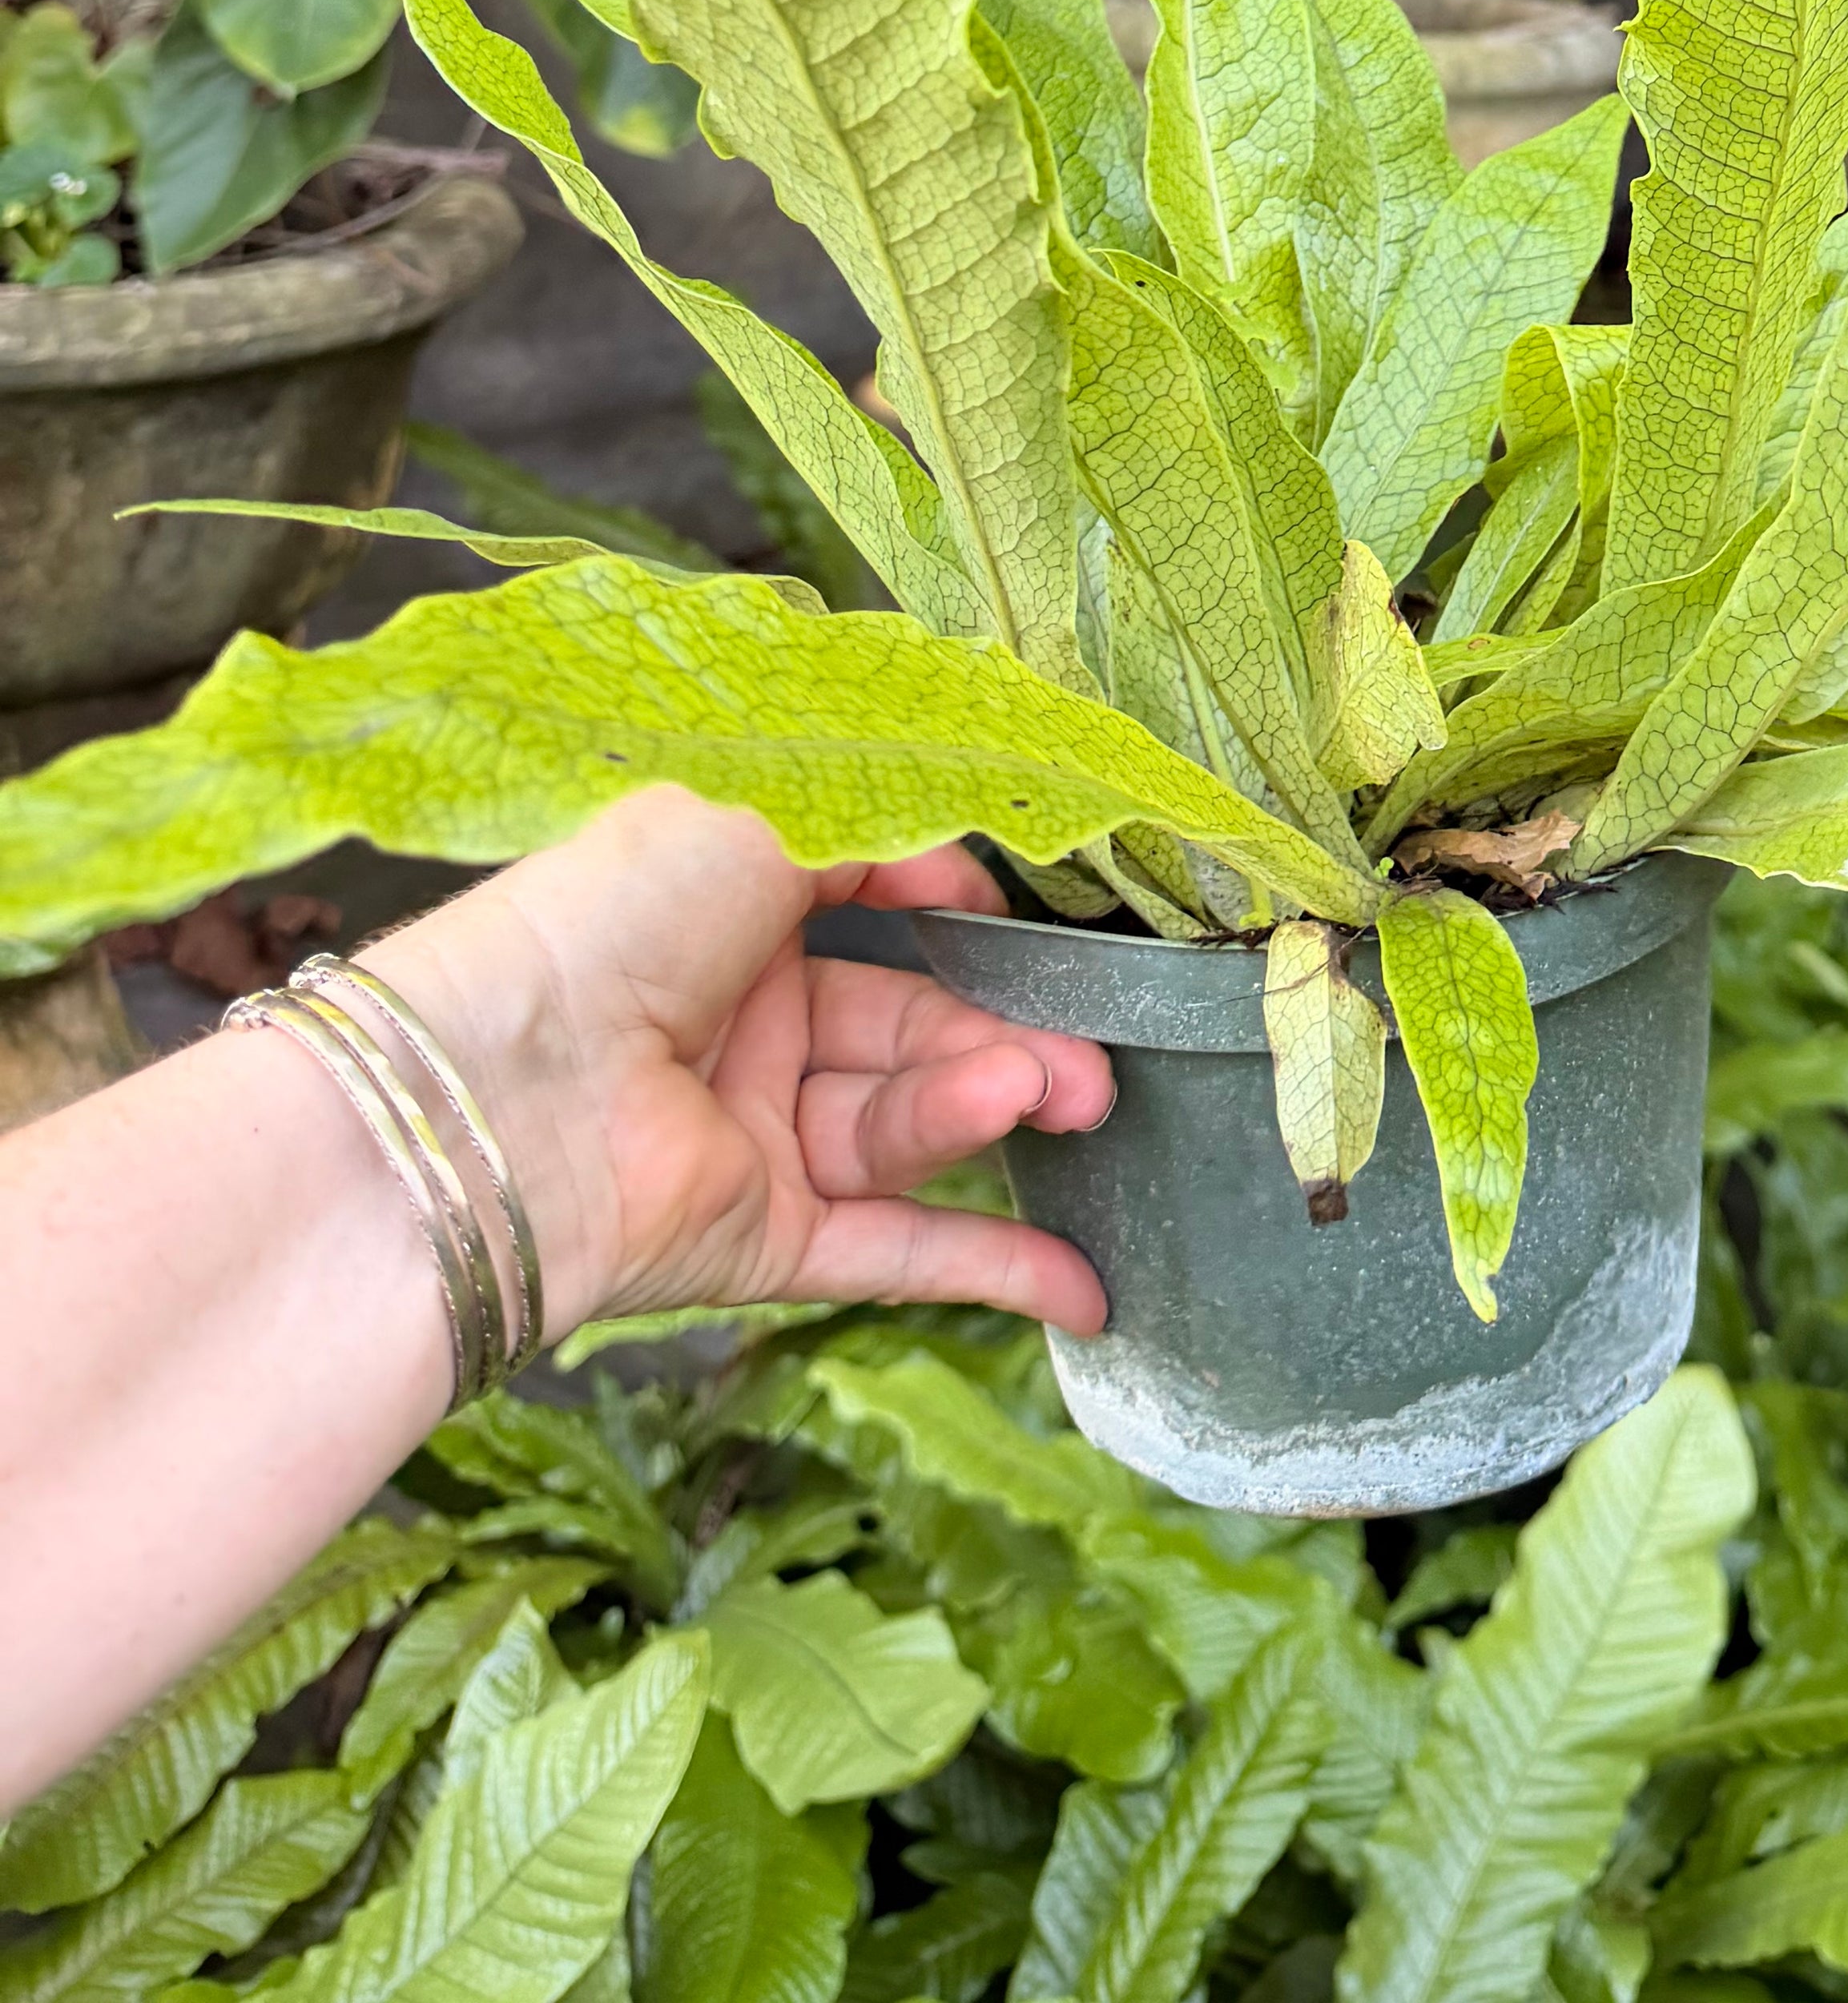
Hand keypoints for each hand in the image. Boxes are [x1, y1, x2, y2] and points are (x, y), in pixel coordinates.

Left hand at [361, 787, 1114, 1345]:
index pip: (881, 913)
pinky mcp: (760, 1243)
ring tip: (1053, 1100)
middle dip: (1009, 1038)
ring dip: (989, 1113)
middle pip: (912, 1029)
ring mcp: (755, 1137)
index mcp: (732, 911)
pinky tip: (1084, 1285)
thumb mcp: (755, 817)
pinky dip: (991, 1269)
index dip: (964, 917)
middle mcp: (746, 1021)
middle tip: (1090, 1063)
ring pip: (906, 1128)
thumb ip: (879, 827)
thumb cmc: (612, 923)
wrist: (502, 1100)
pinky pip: (896, 1251)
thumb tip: (969, 866)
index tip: (1038, 924)